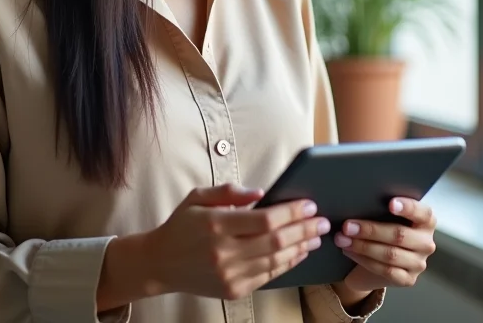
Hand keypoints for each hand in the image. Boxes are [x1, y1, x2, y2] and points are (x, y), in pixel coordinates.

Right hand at [144, 183, 329, 299]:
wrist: (160, 263)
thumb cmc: (181, 224)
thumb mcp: (198, 197)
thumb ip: (229, 191)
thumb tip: (261, 193)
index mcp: (215, 225)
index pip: (264, 220)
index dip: (290, 213)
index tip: (308, 204)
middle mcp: (223, 253)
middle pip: (275, 241)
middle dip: (303, 229)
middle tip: (322, 220)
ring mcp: (229, 275)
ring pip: (275, 261)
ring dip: (300, 247)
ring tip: (316, 235)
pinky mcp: (234, 290)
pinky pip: (268, 276)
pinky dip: (287, 264)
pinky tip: (298, 252)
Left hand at [332, 198, 436, 299]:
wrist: (375, 261)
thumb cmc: (381, 228)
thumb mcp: (384, 216)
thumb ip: (380, 208)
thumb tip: (358, 200)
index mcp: (425, 221)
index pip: (423, 213)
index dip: (408, 207)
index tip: (390, 203)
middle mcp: (426, 242)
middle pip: (399, 235)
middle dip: (370, 230)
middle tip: (347, 226)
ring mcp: (418, 263)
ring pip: (390, 254)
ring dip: (362, 246)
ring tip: (343, 239)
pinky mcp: (408, 279)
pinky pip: (385, 270)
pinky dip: (363, 259)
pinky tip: (349, 251)